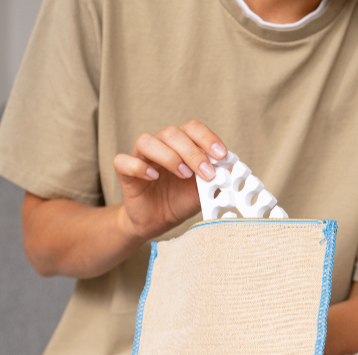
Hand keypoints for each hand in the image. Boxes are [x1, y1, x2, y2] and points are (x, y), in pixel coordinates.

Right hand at [112, 121, 227, 241]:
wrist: (156, 222)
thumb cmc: (178, 201)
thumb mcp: (203, 192)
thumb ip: (216, 181)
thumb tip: (234, 171)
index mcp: (180, 145)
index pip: (192, 129)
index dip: (207, 138)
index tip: (222, 155)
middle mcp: (160, 145)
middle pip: (172, 133)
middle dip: (192, 152)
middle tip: (206, 172)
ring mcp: (141, 157)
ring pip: (147, 141)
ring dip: (169, 156)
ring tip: (183, 175)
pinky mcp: (125, 173)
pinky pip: (123, 161)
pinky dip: (138, 167)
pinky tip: (153, 177)